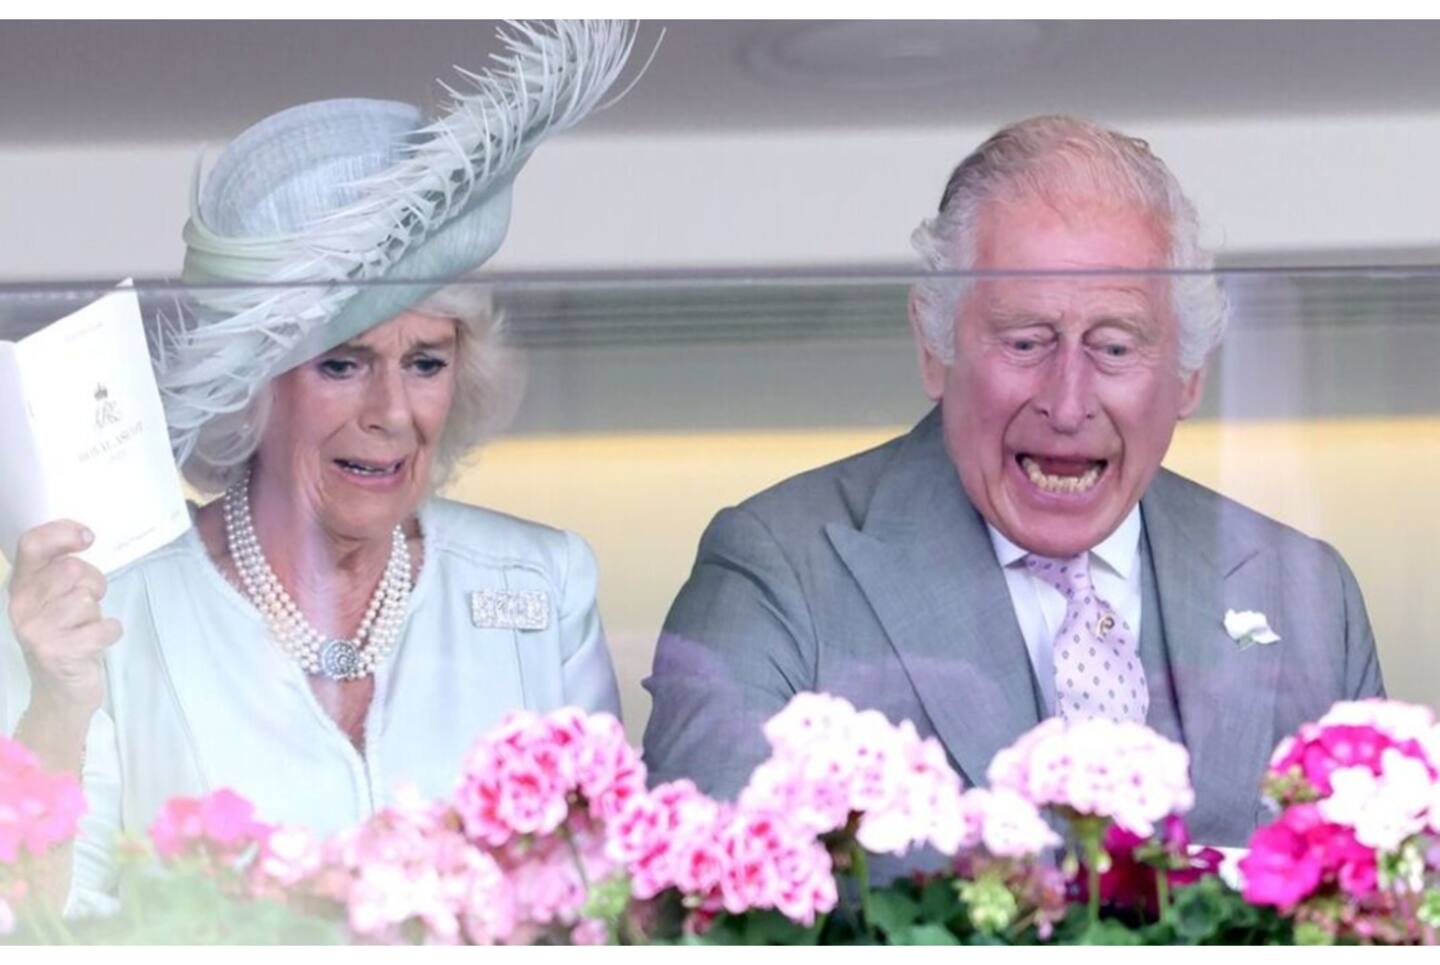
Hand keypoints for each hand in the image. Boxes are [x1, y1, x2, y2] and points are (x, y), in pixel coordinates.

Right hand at [6, 520, 121, 719]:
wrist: (60, 690)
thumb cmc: (67, 633)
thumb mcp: (59, 596)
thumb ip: (64, 567)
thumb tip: (85, 536)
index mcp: (20, 586)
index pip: (31, 545)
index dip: (61, 533)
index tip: (88, 537)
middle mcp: (21, 606)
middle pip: (71, 569)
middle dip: (92, 583)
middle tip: (87, 604)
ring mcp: (36, 631)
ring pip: (87, 599)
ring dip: (97, 613)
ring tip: (84, 627)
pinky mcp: (57, 652)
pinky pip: (104, 627)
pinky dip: (109, 632)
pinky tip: (95, 642)